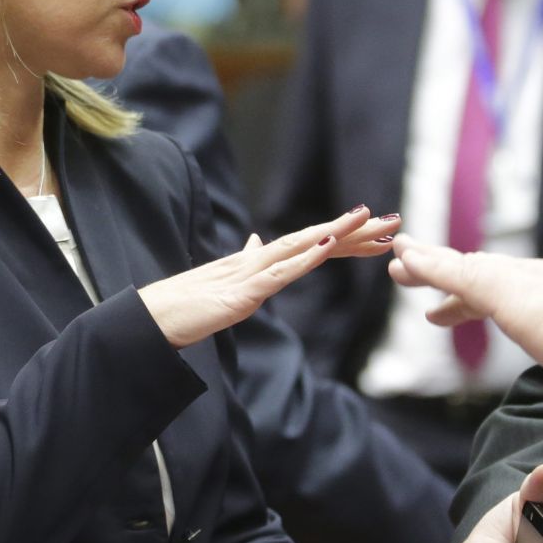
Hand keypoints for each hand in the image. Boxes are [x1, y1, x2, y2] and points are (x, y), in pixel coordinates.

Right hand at [140, 207, 398, 348]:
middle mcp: (256, 260)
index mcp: (256, 262)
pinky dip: (304, 258)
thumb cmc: (183, 307)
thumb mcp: (223, 285)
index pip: (310, 244)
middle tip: (394, 220)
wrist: (148, 322)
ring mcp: (248, 275)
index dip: (346, 237)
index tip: (379, 233)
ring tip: (368, 220)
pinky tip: (326, 246)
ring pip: (300, 248)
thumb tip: (256, 241)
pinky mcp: (240, 294)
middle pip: (314, 239)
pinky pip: (278, 273)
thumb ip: (244, 263)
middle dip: (356, 231)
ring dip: (337, 233)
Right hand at [389, 236, 542, 397]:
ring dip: (467, 301)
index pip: (462, 264)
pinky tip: (508, 329)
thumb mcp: (508, 295)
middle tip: (406, 283)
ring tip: (442, 314)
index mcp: (520, 273)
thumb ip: (462, 275)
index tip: (396, 260)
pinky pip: (521, 317)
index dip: (427, 264)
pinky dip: (498, 318)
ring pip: (501, 298)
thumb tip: (412, 252)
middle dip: (442, 279)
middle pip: (480, 277)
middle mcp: (538, 285)